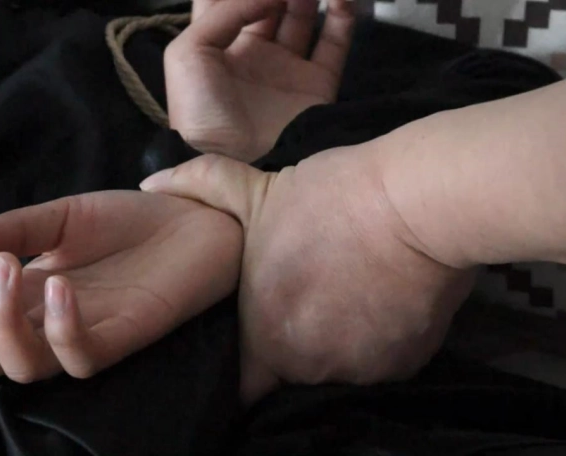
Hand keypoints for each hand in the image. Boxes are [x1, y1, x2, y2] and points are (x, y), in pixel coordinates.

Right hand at [0, 191, 241, 382]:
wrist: (195, 219)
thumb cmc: (131, 221)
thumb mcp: (63, 216)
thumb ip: (13, 228)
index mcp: (23, 295)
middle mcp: (45, 323)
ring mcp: (84, 335)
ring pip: (20, 367)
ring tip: (7, 265)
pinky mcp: (123, 338)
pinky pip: (80, 359)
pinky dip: (61, 327)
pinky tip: (60, 283)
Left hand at [140, 149, 475, 402]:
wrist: (418, 204)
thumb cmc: (329, 198)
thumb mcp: (257, 190)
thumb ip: (200, 189)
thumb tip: (148, 183)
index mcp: (266, 335)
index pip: (244, 381)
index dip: (248, 362)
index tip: (257, 339)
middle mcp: (308, 365)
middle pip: (294, 371)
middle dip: (297, 344)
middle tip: (312, 300)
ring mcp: (359, 370)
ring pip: (339, 366)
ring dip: (340, 341)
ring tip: (350, 293)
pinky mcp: (404, 365)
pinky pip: (381, 360)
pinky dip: (380, 339)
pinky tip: (384, 299)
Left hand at [165, 0, 353, 161]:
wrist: (235, 163)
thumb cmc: (201, 111)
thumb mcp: (188, 54)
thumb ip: (223, 12)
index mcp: (216, 44)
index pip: (226, 1)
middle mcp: (252, 51)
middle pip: (268, 3)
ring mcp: (286, 67)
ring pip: (303, 14)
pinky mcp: (316, 84)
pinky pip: (333, 41)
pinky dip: (342, 15)